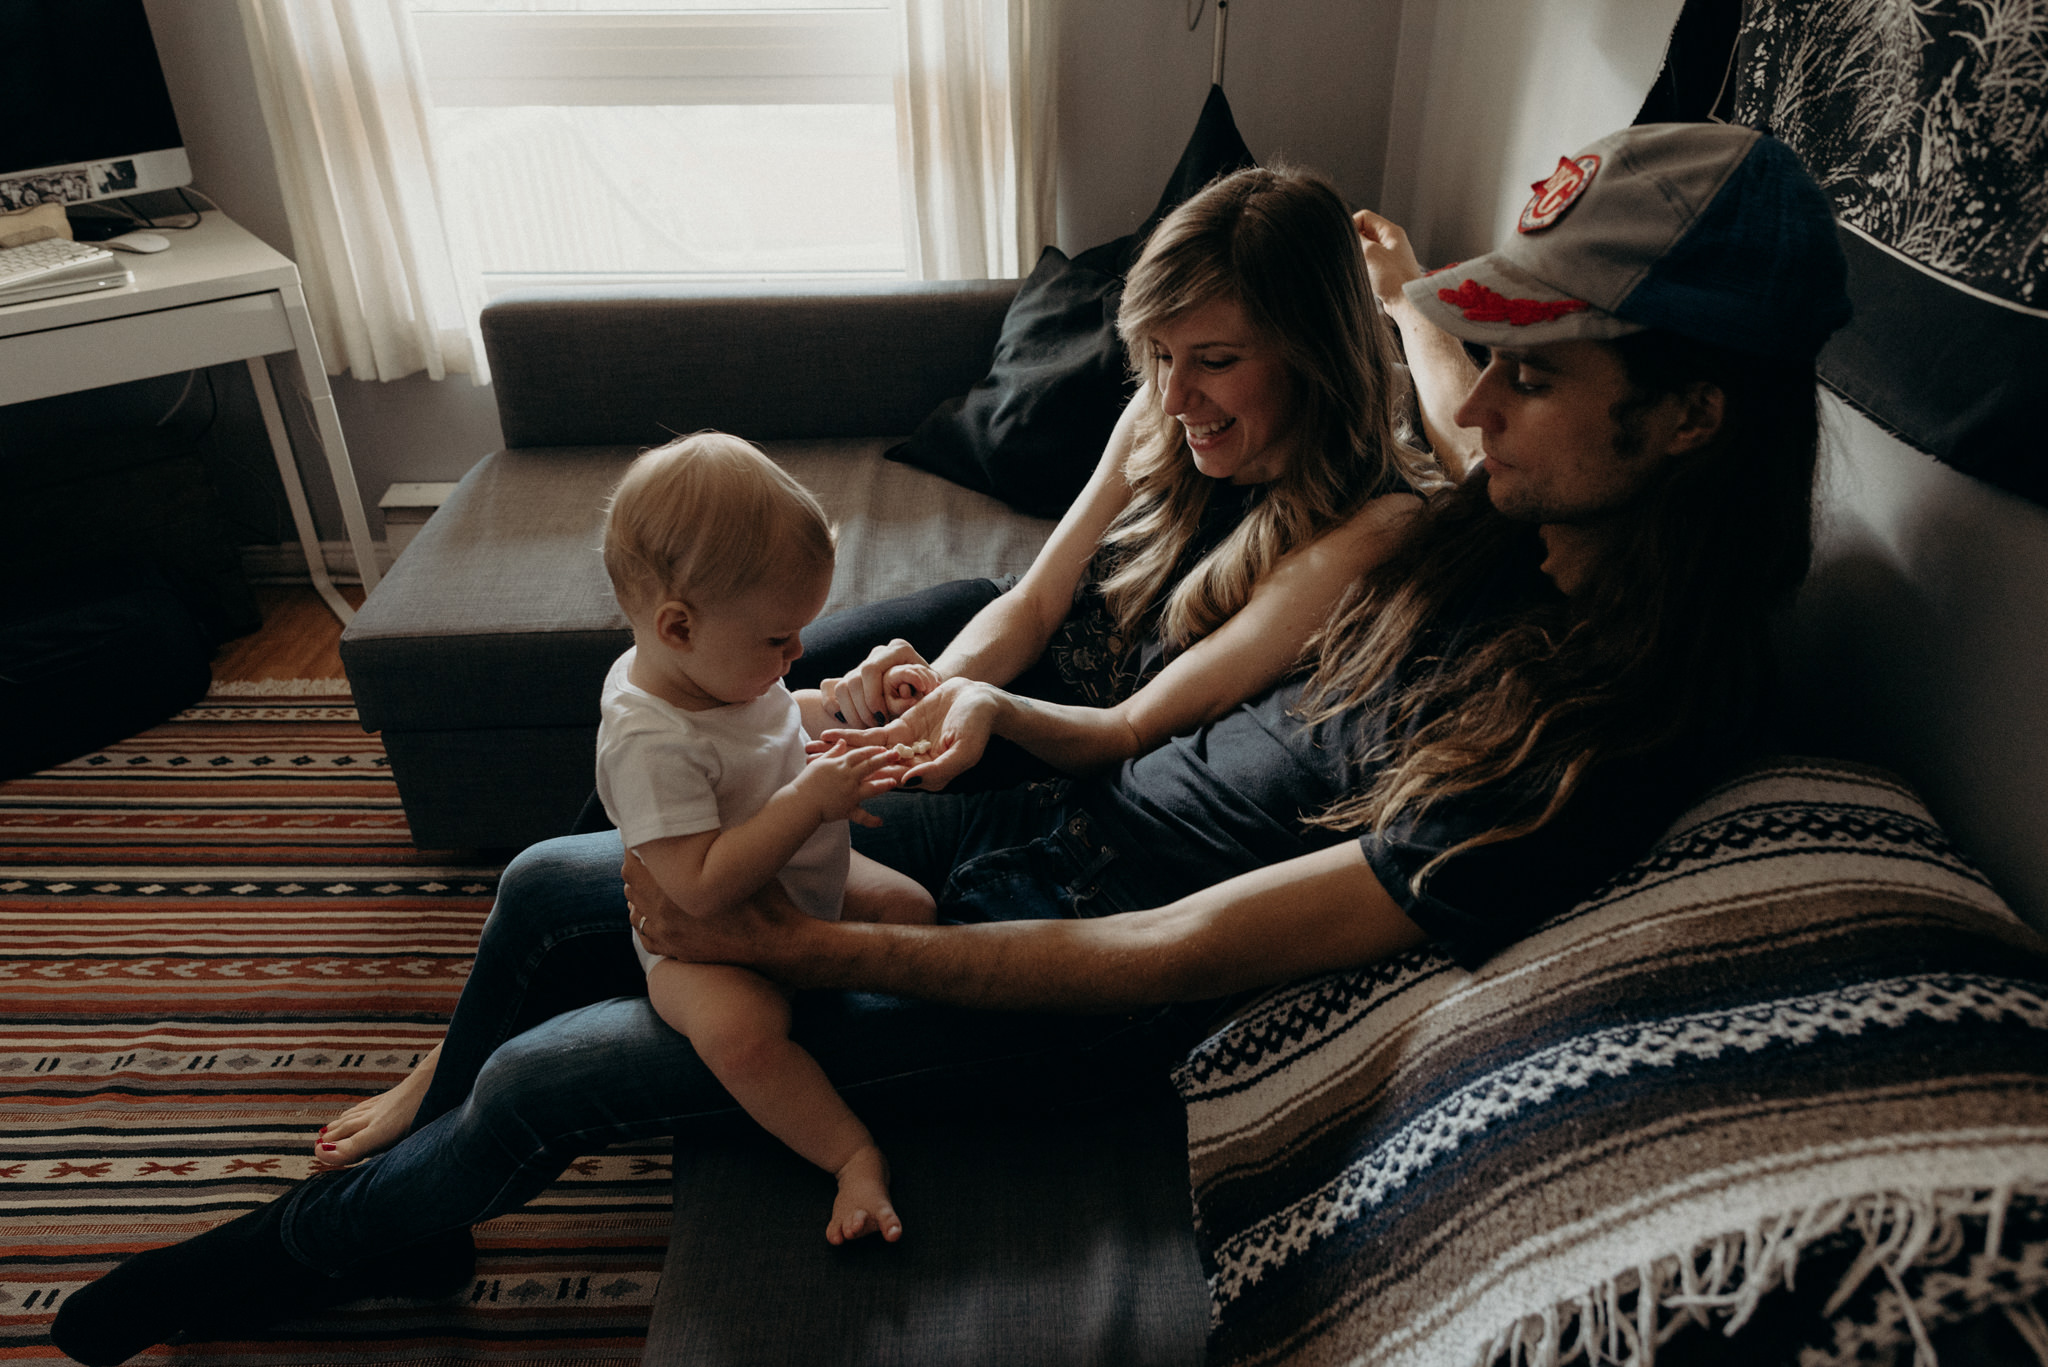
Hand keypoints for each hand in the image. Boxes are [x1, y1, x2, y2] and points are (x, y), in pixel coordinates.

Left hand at [626, 853, 805, 962]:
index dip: (637, 847)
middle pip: (631, 886)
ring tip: (654, 883)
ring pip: (635, 913)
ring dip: (640, 897)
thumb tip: (695, 823)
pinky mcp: (679, 953)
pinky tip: (656, 914)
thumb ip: (709, 846)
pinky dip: (647, 924)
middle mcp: (664, 914)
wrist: (776, 943)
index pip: (632, 863)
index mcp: (672, 889)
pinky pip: (647, 937)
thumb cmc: (762, 899)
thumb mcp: (736, 864)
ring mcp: (670, 937)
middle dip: (638, 870)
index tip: (647, 838)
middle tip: (649, 857)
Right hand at [794, 742, 899, 823]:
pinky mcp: (848, 809)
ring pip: (871, 787)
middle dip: (884, 760)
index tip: (883, 748)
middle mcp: (848, 778)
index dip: (873, 750)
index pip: (860, 754)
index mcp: (841, 765)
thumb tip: (842, 742)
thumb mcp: (820, 763)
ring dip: (884, 785)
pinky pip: (861, 816)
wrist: (801, 802)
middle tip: (897, 755)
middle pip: (870, 766)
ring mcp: (850, 793)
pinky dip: (871, 820)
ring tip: (894, 782)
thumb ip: (833, 752)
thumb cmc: (807, 781)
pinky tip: (881, 822)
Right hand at [819, 639, 937, 728]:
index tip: (883, 718)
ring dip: (852, 712)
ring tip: (867, 727)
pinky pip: (830, 690)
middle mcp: (878, 653)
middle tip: (875, 726)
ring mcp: (863, 664)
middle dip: (862, 708)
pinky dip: (837, 708)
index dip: (872, 696)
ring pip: (843, 687)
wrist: (925, 686)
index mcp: (899, 650)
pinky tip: (852, 722)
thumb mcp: (934, 686)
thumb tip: (910, 697)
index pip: (871, 669)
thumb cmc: (932, 689)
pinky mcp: (850, 676)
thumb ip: (926, 686)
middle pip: (854, 679)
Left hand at [820, 676, 1001, 792]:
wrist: (979, 700)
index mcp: (926, 776)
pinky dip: (852, 737)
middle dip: (844, 773)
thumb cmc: (978, 727)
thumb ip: (937, 769)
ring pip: (867, 755)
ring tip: (813, 755)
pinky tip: (830, 737)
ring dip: (841, 755)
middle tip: (813, 773)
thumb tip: (907, 782)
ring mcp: (903, 748)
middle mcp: (911, 766)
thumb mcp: (963, 751)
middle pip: (872, 772)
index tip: (839, 787)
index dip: (864, 784)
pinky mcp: (899, 730)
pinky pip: (872, 737)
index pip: (891, 782)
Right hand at [1354, 208, 1425, 316]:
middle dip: (1354, 242)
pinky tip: (1364, 277)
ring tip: (1360, 268)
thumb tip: (1345, 233)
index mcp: (1391, 231)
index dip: (1351, 225)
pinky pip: (1369, 262)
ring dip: (1358, 256)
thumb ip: (1355, 239)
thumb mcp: (1369, 253)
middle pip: (1365, 232)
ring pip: (1366, 248)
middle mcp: (1392, 241)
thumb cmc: (1393, 278)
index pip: (1364, 217)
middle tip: (1350, 255)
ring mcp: (1390, 256)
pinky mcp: (1387, 270)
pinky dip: (1363, 267)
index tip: (1344, 240)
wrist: (1407, 302)